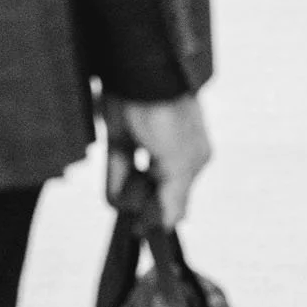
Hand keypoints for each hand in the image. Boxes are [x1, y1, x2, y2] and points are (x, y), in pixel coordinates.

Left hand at [103, 91, 212, 229]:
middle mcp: (170, 152)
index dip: (163, 214)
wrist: (140, 74)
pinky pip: (118, 165)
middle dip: (146, 204)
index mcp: (193, 158)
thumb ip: (175, 197)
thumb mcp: (178, 162)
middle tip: (135, 224)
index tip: (148, 232)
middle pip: (156, 189)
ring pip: (136, 179)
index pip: (178, 195)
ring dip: (130, 196)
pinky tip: (113, 199)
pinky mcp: (121, 136)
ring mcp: (145, 144)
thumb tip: (174, 224)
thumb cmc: (168, 116)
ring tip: (124, 208)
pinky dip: (115, 182)